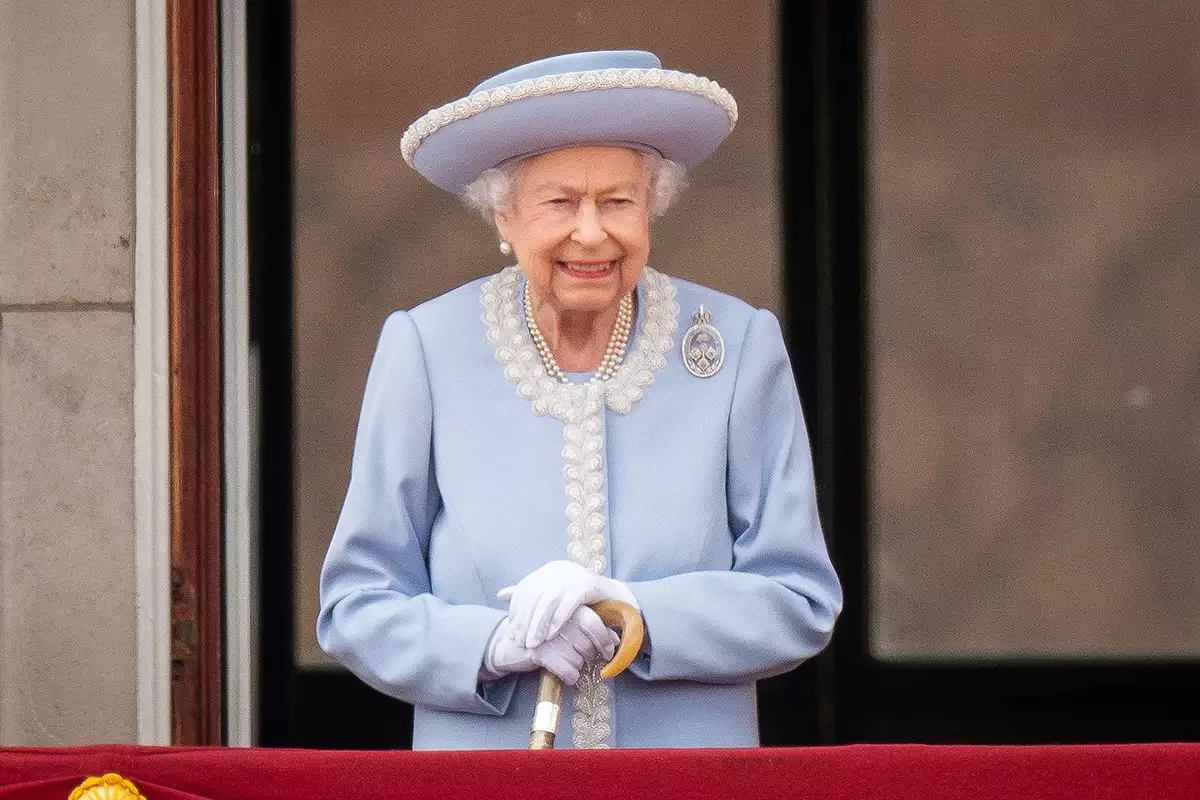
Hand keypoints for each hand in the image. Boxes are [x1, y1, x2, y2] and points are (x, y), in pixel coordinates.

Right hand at [483, 605, 619, 684]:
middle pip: (587, 644)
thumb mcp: (568, 628)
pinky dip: (570, 676)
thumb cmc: (546, 636)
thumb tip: (617, 639)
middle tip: (581, 657)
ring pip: (578, 659)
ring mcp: (547, 634)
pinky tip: (566, 675)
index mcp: (567, 608)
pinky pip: (566, 670)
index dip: (605, 640)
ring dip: (577, 667)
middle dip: (589, 657)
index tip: (608, 651)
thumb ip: (592, 629)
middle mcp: (558, 618)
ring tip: (568, 663)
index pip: (594, 623)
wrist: (510, 645)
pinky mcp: (538, 650)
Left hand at [498, 560, 638, 648]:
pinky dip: (558, 619)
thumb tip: (501, 595)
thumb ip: (530, 597)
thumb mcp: (553, 598)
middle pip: (534, 596)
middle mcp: (558, 569)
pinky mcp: (588, 584)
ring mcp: (573, 575)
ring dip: (539, 624)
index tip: (512, 633)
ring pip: (549, 601)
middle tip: (520, 642)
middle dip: (525, 621)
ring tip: (533, 643)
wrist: (616, 597)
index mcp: (548, 571)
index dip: (517, 613)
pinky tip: (552, 635)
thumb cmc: (582, 601)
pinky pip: (569, 603)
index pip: (526, 592)